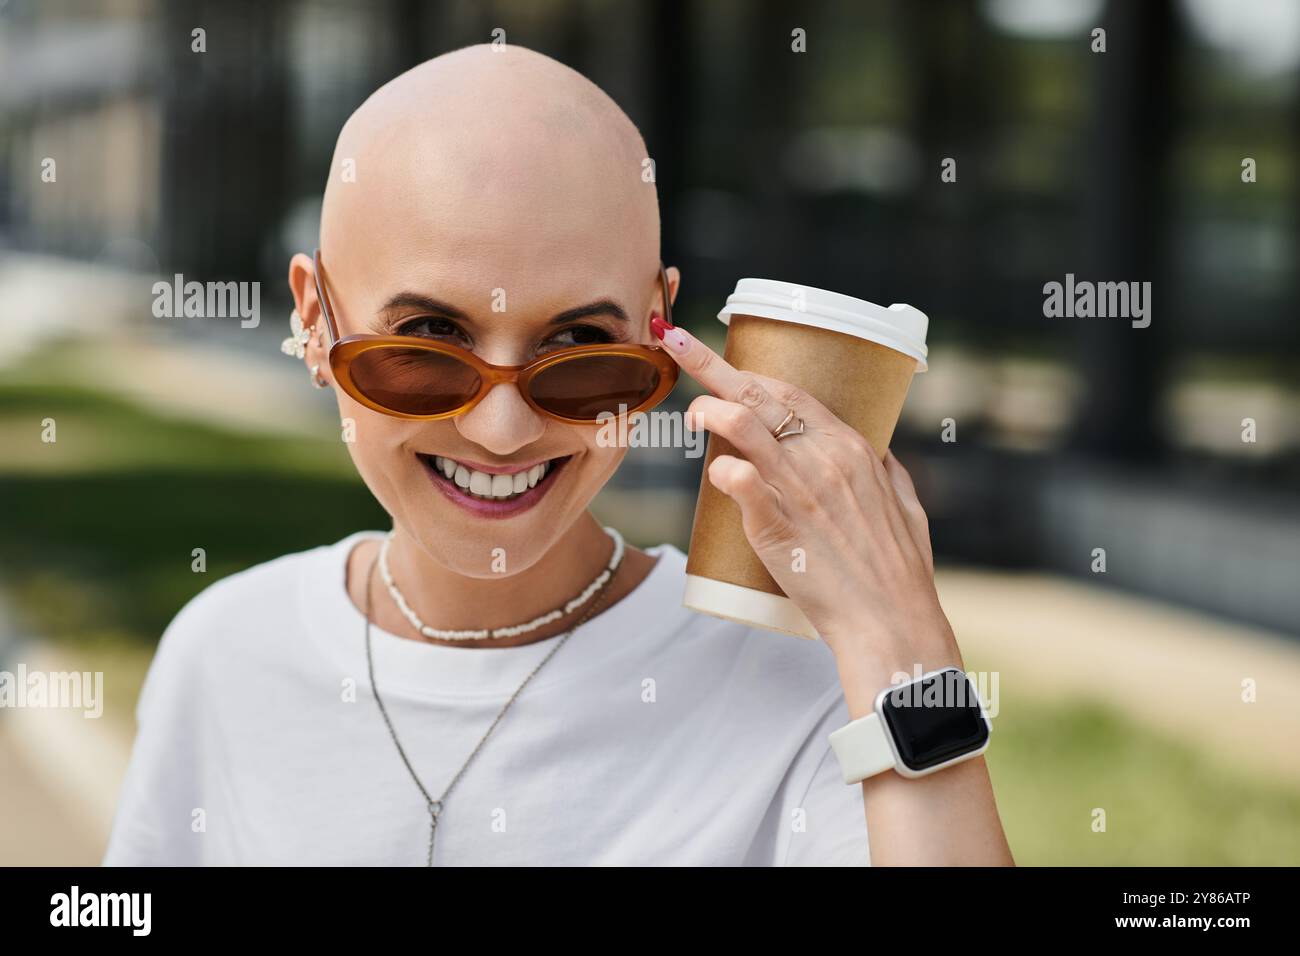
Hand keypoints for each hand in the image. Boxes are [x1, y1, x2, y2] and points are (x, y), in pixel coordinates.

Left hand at [656, 323, 961, 695]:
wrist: (892, 623)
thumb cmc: (900, 574)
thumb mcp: (908, 508)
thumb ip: (889, 475)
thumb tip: (877, 455)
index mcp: (854, 449)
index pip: (792, 392)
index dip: (751, 372)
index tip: (723, 360)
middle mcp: (825, 458)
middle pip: (759, 393)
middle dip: (710, 363)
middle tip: (677, 342)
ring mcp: (800, 489)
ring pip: (743, 424)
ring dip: (708, 409)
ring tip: (689, 415)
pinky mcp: (777, 524)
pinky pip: (737, 480)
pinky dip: (719, 468)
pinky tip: (713, 469)